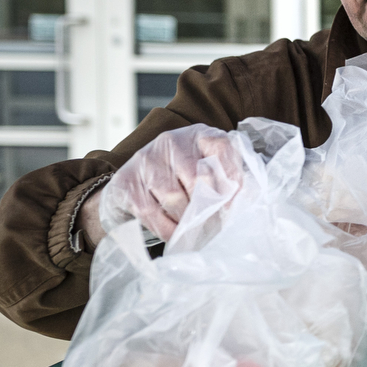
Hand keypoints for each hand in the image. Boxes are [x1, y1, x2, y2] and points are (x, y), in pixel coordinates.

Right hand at [92, 124, 238, 243]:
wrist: (139, 180)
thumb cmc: (186, 176)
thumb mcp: (213, 168)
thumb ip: (229, 177)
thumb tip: (241, 202)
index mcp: (200, 134)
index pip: (222, 149)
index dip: (231, 179)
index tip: (233, 204)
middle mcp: (170, 141)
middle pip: (197, 179)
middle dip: (209, 208)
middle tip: (215, 224)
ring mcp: (145, 159)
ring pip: (174, 199)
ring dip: (187, 221)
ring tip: (195, 228)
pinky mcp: (125, 181)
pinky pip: (150, 213)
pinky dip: (166, 228)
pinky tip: (175, 232)